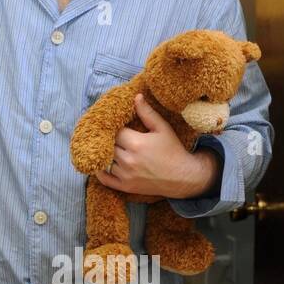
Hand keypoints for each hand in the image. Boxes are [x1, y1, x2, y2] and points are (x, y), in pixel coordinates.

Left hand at [94, 94, 221, 197]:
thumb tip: (136, 96)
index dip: (117, 128)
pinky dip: (100, 172)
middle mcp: (128, 160)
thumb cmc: (173, 150)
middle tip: (115, 137)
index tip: (119, 126)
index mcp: (136, 143)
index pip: (115, 131)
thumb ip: (147, 113)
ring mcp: (125, 175)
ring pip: (106, 160)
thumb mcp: (162, 128)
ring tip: (114, 149)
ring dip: (108, 154)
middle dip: (112, 140)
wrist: (182, 177)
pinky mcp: (125, 187)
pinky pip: (105, 179)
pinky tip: (102, 164)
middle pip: (108, 145)